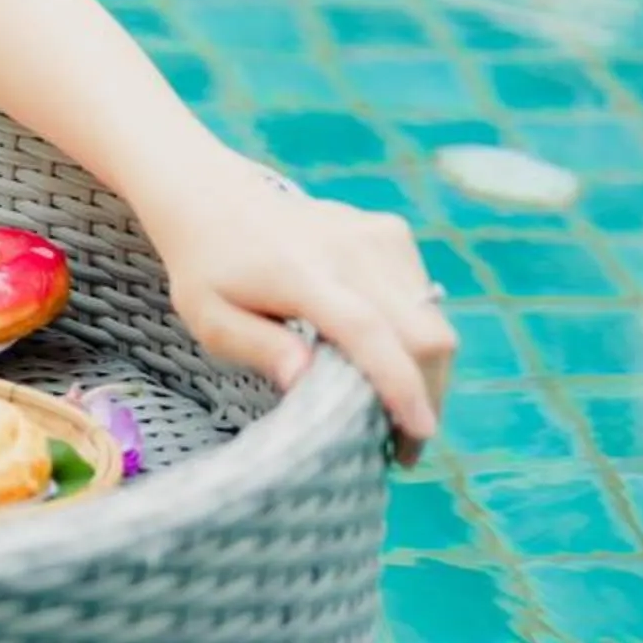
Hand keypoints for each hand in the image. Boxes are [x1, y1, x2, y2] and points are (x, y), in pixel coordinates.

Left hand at [156, 180, 456, 463]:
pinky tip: (381, 350)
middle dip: (427, 394)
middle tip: (403, 441)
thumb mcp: (210, 316)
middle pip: (422, 333)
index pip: (366, 329)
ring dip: (425, 370)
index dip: (400, 384)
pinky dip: (414, 335)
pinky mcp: (390, 232)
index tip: (417, 433)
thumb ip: (257, 347)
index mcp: (299, 273)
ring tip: (392, 402)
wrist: (215, 201)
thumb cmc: (210, 269)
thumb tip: (303, 379)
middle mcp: (348, 249)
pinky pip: (424, 298)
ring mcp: (375, 235)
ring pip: (432, 320)